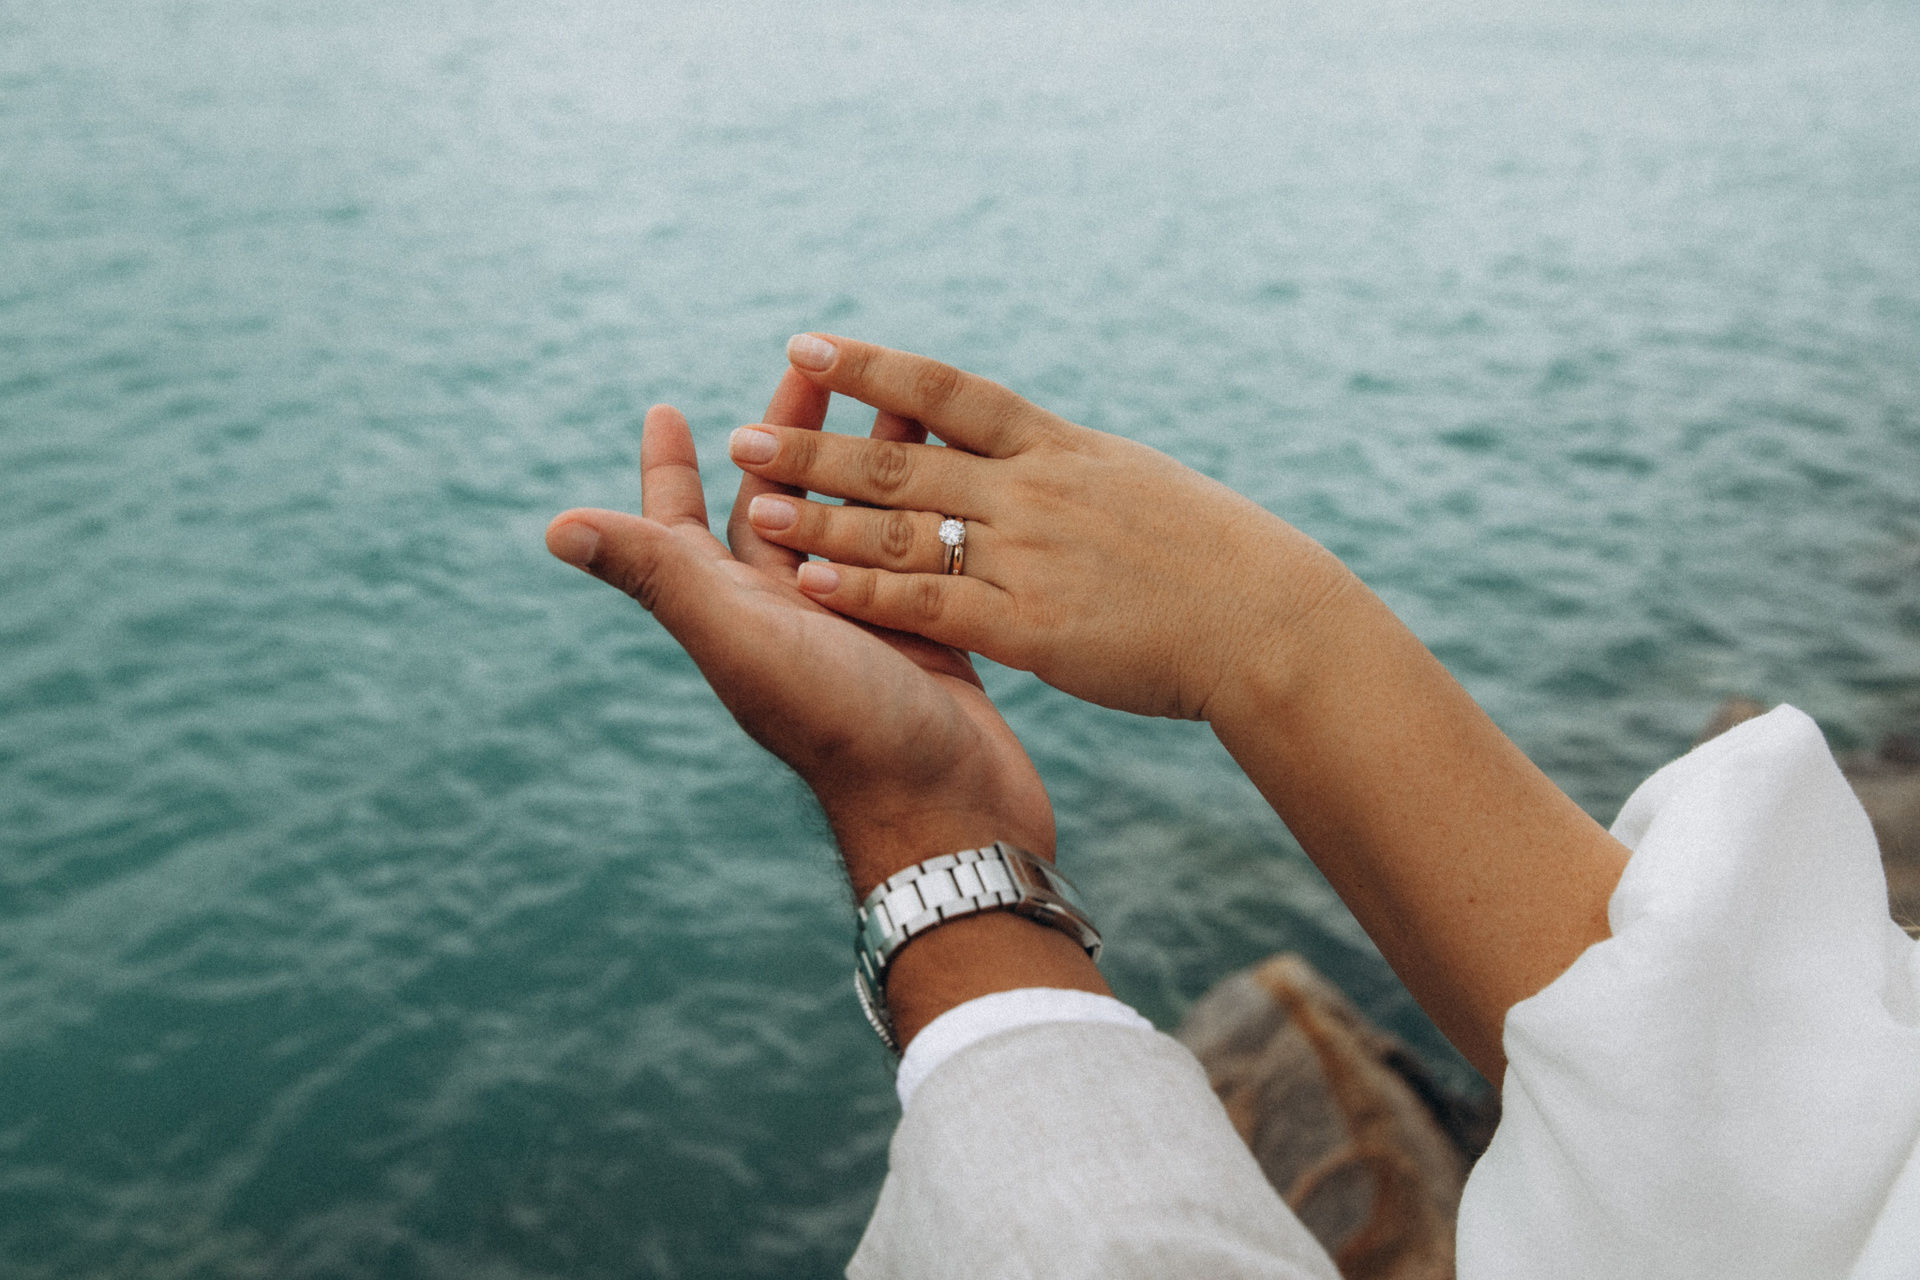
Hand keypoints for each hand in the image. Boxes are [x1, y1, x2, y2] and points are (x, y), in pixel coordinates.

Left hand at [544, 372, 1108, 1044]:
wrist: (946, 814)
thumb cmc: (843, 728)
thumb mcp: (741, 639)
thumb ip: (661, 576)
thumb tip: (553, 526)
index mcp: (733, 611)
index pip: (683, 526)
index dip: (667, 470)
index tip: (664, 411)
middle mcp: (787, 616)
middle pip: (773, 508)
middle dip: (783, 437)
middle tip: (807, 370)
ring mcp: (855, 626)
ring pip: (847, 522)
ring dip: (860, 458)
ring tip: (890, 398)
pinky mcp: (921, 636)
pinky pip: (910, 555)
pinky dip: (921, 509)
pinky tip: (946, 473)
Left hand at [729, 337, 1628, 1081]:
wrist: (1273, 623)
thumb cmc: (1218, 561)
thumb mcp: (1142, 486)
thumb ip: (1068, 473)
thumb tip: (1029, 453)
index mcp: (1063, 449)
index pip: (952, 392)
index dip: (875, 369)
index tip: (809, 346)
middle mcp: (1037, 491)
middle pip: (906, 455)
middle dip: (819, 443)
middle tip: (744, 432)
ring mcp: (1032, 556)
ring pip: (907, 526)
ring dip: (827, 512)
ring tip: (758, 502)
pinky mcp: (1034, 627)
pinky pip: (932, 602)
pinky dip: (869, 588)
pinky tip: (812, 581)